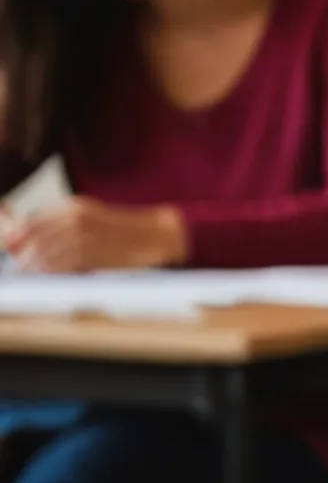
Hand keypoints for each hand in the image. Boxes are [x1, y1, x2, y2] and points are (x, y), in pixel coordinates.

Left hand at [0, 199, 185, 272]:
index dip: (19, 238)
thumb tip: (30, 241)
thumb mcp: (91, 218)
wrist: (158, 235)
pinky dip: (52, 272)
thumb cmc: (126, 231)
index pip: (31, 223)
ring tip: (34, 274)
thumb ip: (62, 227)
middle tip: (22, 267)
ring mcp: (84, 236)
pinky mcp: (92, 254)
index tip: (14, 249)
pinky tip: (52, 276)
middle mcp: (75, 218)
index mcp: (73, 206)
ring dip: (36, 266)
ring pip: (45, 253)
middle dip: (24, 255)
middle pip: (35, 239)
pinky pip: (61, 265)